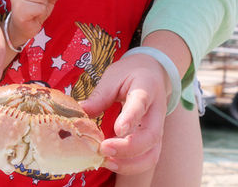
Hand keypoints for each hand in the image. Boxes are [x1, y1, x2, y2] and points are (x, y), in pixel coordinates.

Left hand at [80, 54, 169, 174]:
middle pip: (151, 136)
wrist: (152, 72)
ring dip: (130, 164)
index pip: (141, 104)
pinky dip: (130, 165)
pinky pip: (147, 158)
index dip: (130, 118)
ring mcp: (158, 128)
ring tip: (106, 161)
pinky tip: (110, 162)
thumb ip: (100, 95)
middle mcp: (157, 111)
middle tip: (104, 149)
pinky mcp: (154, 140)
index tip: (117, 129)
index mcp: (146, 88)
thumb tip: (80, 111)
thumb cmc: (130, 73)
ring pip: (152, 154)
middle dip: (128, 148)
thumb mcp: (114, 76)